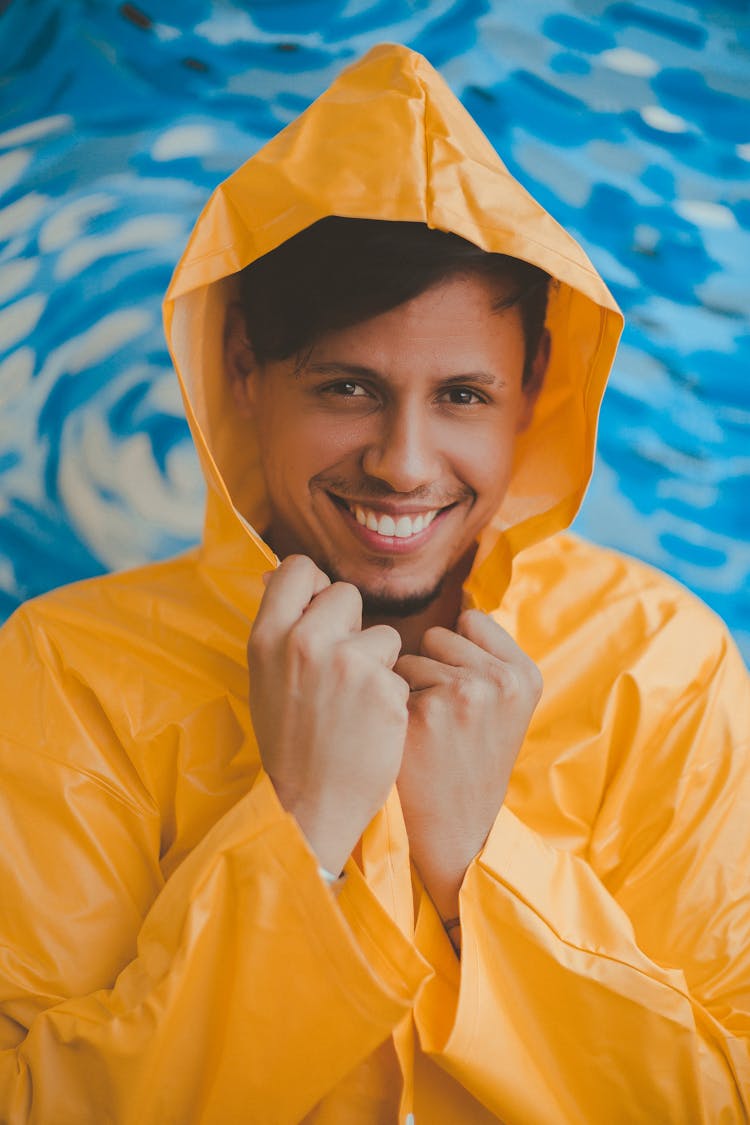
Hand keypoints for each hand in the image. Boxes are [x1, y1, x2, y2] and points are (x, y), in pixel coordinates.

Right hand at [248, 555, 408, 874]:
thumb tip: (283, 574)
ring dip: (379, 664)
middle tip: (339, 673)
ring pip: (383, 635)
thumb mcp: (266, 677)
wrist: (311, 805)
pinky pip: (401, 673)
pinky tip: (372, 726)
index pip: (296, 567)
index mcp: (267, 636)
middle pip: (346, 594)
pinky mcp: (384, 687)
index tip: (320, 612)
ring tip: (355, 706)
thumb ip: (281, 628)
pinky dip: (393, 697)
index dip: (314, 586)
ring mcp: (347, 662)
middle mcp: (304, 641)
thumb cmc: (289, 742)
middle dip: (351, 626)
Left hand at [395, 610, 541, 920]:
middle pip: (438, 635)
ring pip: (410, 657)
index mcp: (526, 674)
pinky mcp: (425, 713)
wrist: (454, 831)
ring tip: (429, 732)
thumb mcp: (503, 705)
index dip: (458, 653)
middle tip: (446, 721)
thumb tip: (460, 598)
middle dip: (433, 668)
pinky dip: (391, 706)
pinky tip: (409, 740)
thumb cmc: (470, 760)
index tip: (467, 696)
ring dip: (409, 688)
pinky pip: (389, 681)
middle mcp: (501, 680)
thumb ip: (488, 653)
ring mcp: (464, 694)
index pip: (471, 620)